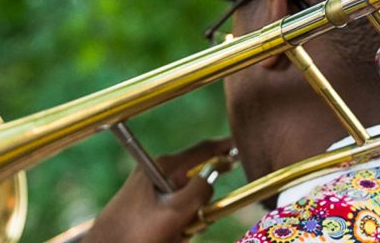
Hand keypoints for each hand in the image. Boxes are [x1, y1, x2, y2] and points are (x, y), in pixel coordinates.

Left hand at [82, 139, 233, 242]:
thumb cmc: (135, 232)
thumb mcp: (175, 211)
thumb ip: (200, 191)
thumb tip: (213, 178)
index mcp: (164, 166)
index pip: (203, 150)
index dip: (226, 148)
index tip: (243, 147)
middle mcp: (157, 174)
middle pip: (197, 184)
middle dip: (200, 208)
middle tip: (191, 225)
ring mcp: (152, 190)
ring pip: (187, 205)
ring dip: (187, 224)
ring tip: (172, 237)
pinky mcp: (147, 207)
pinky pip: (175, 216)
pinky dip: (176, 230)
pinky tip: (166, 240)